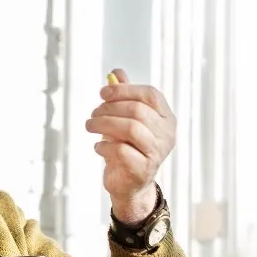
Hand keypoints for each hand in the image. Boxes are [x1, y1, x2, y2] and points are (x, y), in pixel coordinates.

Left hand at [86, 69, 175, 224]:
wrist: (129, 185)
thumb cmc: (128, 147)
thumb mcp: (125, 119)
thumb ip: (124, 96)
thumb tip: (116, 72)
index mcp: (166, 117)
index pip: (150, 94)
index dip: (124, 90)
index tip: (102, 93)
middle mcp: (167, 134)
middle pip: (137, 110)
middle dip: (109, 109)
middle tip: (92, 114)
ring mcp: (158, 153)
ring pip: (130, 128)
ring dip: (103, 124)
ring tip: (89, 126)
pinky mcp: (144, 170)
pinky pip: (121, 150)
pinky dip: (104, 145)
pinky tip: (98, 146)